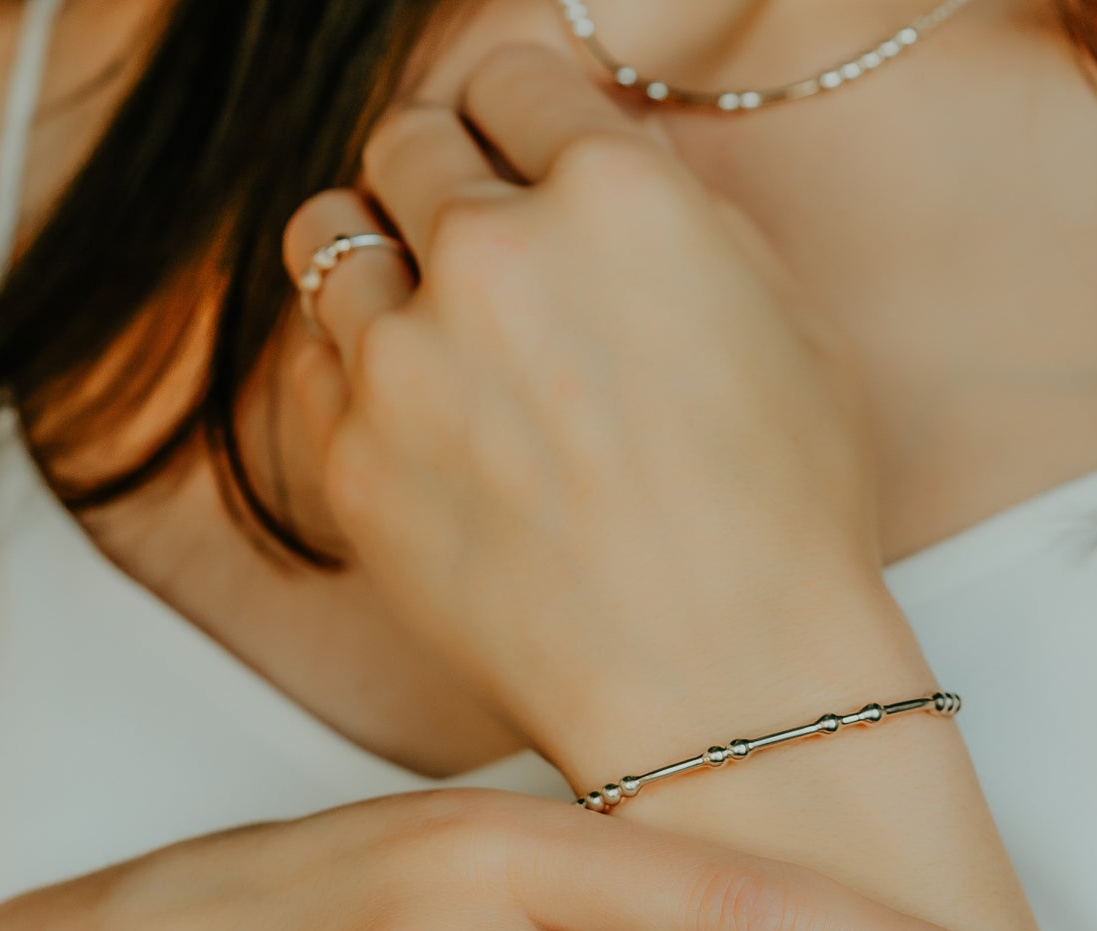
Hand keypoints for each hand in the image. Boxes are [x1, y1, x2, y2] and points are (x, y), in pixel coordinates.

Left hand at [281, 44, 885, 761]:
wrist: (720, 687)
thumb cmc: (782, 519)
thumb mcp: (786, 322)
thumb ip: (678, 215)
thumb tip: (603, 165)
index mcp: (612, 197)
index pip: (508, 76)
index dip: (517, 116)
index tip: (519, 155)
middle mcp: (488, 259)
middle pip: (405, 143)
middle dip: (441, 176)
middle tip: (475, 239)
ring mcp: (403, 365)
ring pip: (327, 236)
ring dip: (378, 259)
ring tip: (432, 324)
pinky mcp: (350, 464)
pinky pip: (310, 363)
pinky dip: (350, 366)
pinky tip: (413, 413)